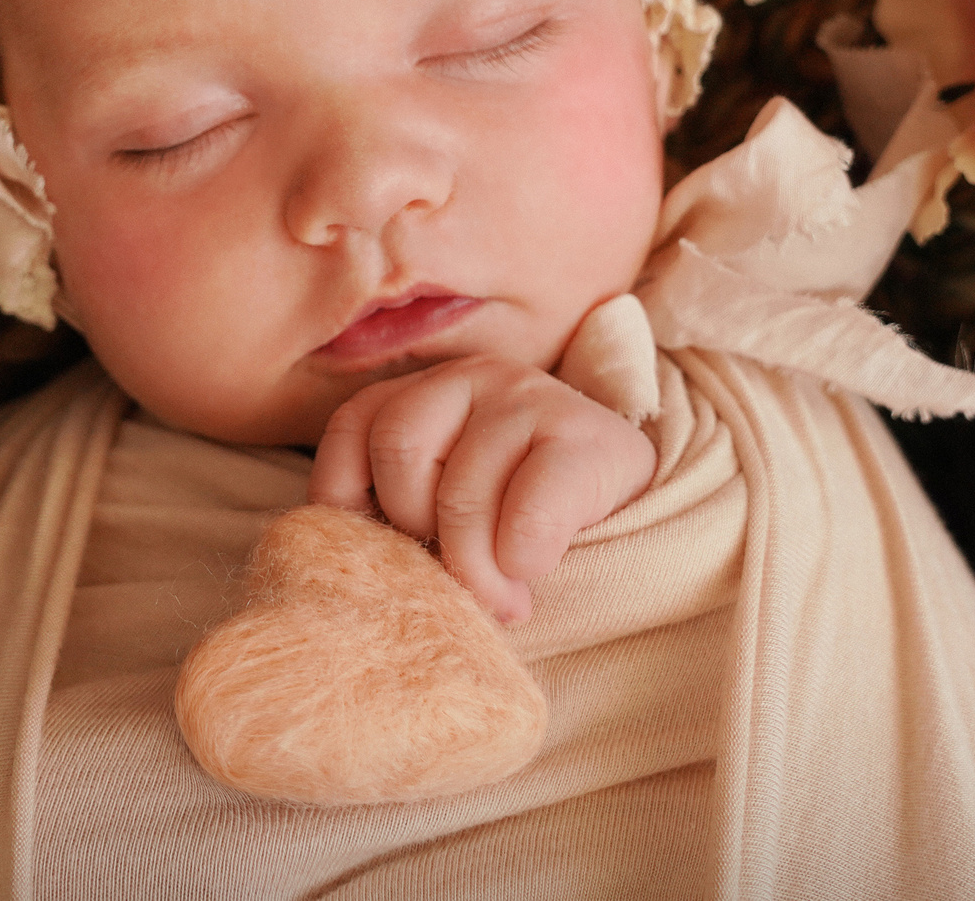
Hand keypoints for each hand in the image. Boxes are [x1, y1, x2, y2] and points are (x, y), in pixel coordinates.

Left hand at [308, 354, 654, 623]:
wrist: (625, 500)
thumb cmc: (509, 515)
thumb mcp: (440, 505)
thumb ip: (392, 518)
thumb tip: (357, 570)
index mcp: (417, 392)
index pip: (350, 430)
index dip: (349, 501)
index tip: (382, 550)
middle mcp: (466, 379)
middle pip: (398, 451)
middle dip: (415, 530)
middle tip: (450, 572)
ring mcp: (526, 397)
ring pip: (461, 492)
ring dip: (474, 566)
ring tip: (500, 595)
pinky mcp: (583, 434)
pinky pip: (529, 512)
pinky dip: (521, 559)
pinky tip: (532, 570)